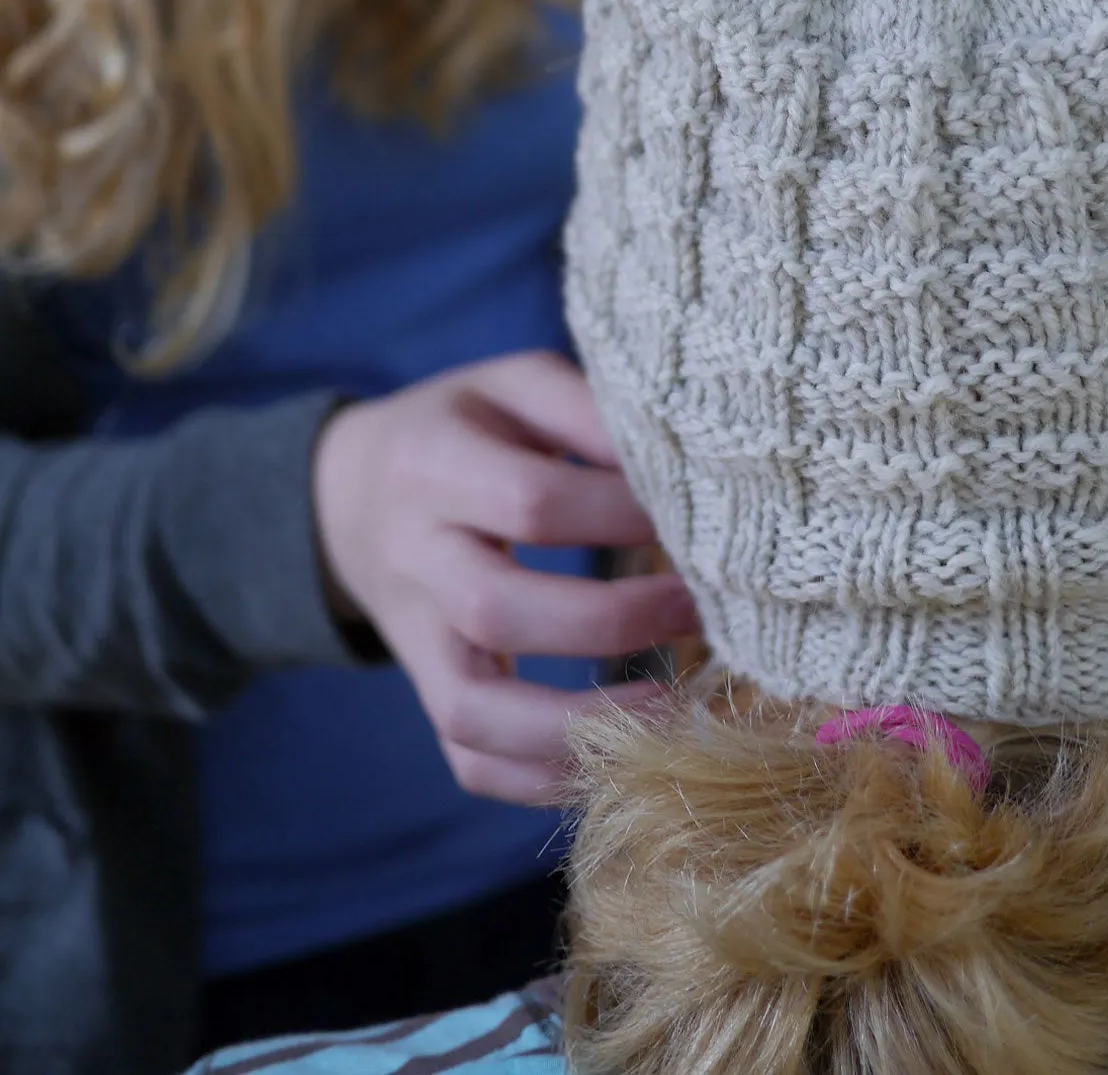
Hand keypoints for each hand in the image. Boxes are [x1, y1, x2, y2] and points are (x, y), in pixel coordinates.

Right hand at [311, 351, 695, 804]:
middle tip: (698, 608)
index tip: (694, 518)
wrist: (351, 493)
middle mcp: (411, 557)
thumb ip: (586, 411)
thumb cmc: (464, 428)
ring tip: (672, 712)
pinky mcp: (427, 692)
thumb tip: (676, 463)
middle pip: (497, 611)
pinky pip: (470, 759)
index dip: (620, 516)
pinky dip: (542, 778)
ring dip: (578, 727)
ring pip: (472, 711)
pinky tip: (620, 760)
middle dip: (611, 621)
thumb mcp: (514, 387)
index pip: (530, 503)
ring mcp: (412, 638)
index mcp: (431, 464)